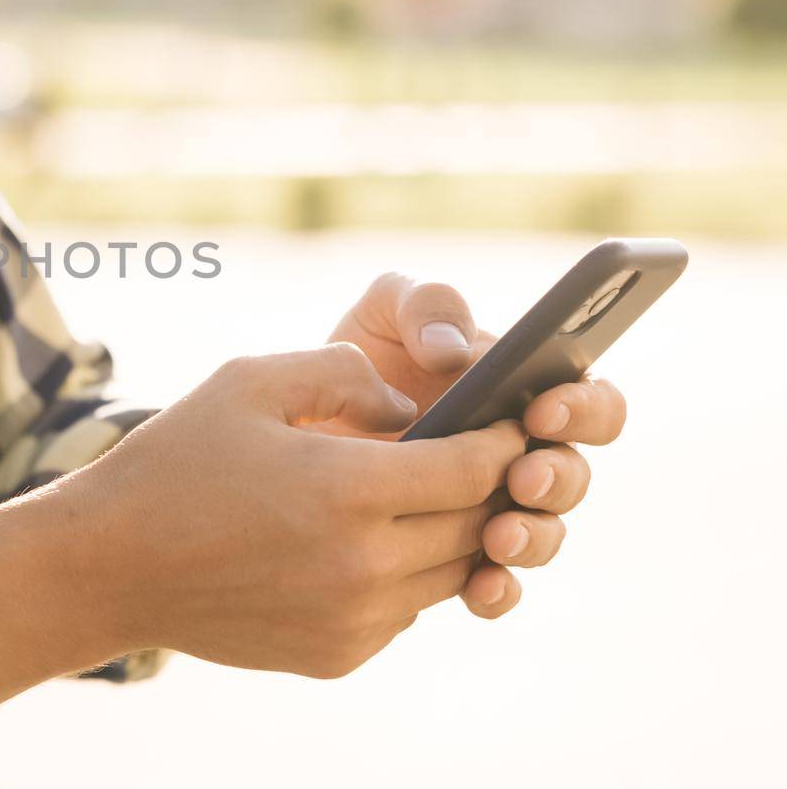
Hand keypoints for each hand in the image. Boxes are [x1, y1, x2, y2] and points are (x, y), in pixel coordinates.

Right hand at [76, 345, 526, 678]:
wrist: (108, 566)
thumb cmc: (174, 462)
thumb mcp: (248, 381)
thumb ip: (342, 372)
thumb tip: (408, 405)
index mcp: (347, 490)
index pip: (473, 467)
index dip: (503, 439)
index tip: (511, 419)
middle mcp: (362, 566)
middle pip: (473, 524)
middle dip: (487, 485)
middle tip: (485, 453)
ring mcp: (352, 620)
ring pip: (448, 574)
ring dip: (450, 533)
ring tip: (429, 495)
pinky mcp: (336, 656)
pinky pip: (404, 612)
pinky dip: (403, 577)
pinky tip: (366, 543)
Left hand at [328, 273, 627, 618]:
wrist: (304, 420)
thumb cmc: (364, 354)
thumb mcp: (387, 311)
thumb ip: (426, 305)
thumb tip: (451, 349)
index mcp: (529, 390)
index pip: (590, 401)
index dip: (581, 408)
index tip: (539, 410)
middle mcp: (526, 454)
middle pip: (573, 475)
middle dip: (556, 478)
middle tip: (523, 478)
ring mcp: (498, 509)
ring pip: (544, 534)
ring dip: (532, 538)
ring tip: (497, 537)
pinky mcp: (461, 554)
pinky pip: (498, 584)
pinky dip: (497, 589)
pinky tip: (480, 588)